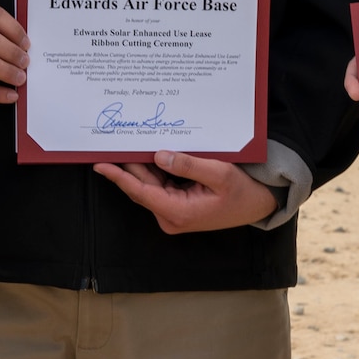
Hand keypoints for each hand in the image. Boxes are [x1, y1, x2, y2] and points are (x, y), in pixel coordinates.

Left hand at [93, 150, 278, 233]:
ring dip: (142, 165)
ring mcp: (174, 212)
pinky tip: (149, 152)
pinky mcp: (178, 205)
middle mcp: (171, 216)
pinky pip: (160, 185)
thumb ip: (187, 165)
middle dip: (128, 165)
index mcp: (178, 212)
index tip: (100, 165)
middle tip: (113, 142)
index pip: (140, 191)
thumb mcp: (219, 173)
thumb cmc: (242, 191)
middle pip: (143, 186)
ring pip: (150, 184)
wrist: (258, 204)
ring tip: (127, 142)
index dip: (119, 177)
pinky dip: (155, 169)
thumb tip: (158, 155)